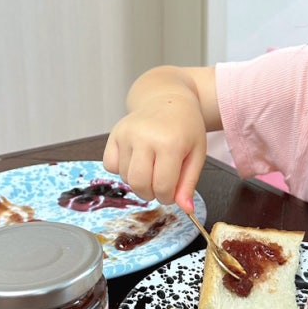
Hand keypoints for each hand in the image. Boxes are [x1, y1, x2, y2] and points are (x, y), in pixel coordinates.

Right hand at [103, 93, 206, 211]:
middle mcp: (145, 137)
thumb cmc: (185, 127)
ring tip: (151, 166)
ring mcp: (126, 134)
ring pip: (125, 177)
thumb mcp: (197, 154)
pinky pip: (110, 166)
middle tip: (160, 184)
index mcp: (170, 143)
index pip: (163, 187)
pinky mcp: (114, 134)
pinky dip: (121, 169)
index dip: (168, 197)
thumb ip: (189, 183)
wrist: (168, 98)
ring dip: (138, 181)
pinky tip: (135, 159)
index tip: (172, 192)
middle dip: (151, 193)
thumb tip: (185, 209)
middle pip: (140, 185)